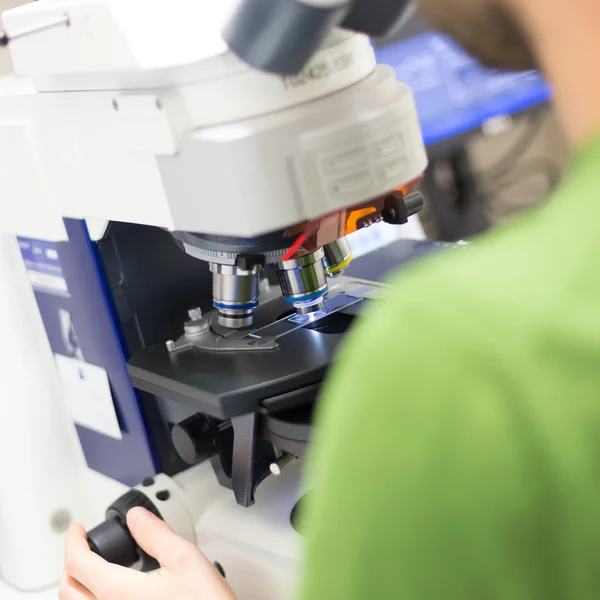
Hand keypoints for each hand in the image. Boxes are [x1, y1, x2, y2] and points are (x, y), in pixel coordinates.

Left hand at [60, 507, 236, 599]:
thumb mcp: (186, 560)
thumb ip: (156, 534)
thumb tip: (136, 518)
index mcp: (118, 593)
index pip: (78, 563)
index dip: (73, 540)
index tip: (77, 529)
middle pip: (67, 590)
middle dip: (71, 564)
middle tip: (81, 547)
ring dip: (76, 588)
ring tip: (90, 572)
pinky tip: (109, 596)